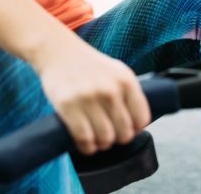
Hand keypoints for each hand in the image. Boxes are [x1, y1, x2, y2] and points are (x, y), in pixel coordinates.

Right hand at [33, 37, 149, 154]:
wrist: (58, 52)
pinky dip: (87, 147)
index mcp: (125, 80)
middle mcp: (110, 90)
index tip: (126, 129)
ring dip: (102, 144)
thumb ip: (129, 94)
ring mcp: (88, 98)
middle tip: (110, 135)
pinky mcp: (68, 106)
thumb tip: (138, 124)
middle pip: (124, 133)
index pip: (142, 118)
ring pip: (105, 139)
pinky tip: (86, 143)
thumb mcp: (116, 71)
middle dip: (118, 138)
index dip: (135, 129)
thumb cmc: (89, 66)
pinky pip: (84, 139)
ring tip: (97, 139)